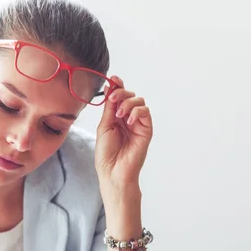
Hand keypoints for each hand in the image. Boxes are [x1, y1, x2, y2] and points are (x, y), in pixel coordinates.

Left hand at [95, 76, 152, 195]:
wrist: (113, 172)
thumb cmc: (106, 154)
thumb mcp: (104, 126)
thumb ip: (109, 108)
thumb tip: (110, 87)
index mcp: (116, 118)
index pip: (119, 97)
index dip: (118, 86)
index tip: (113, 79)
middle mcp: (128, 119)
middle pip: (130, 96)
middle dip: (121, 93)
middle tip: (112, 99)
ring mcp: (138, 124)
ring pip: (139, 101)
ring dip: (128, 103)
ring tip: (119, 115)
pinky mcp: (146, 130)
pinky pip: (145, 112)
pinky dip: (136, 112)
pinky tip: (128, 121)